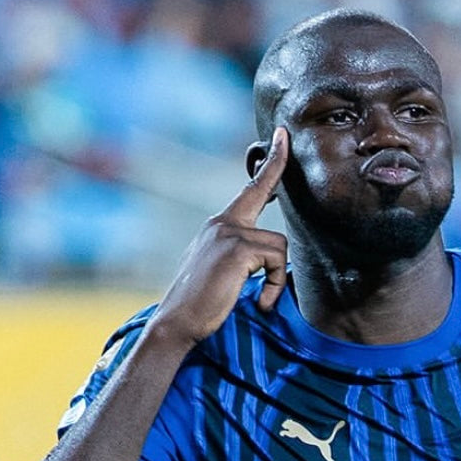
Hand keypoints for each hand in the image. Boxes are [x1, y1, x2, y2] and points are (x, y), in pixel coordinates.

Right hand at [151, 128, 289, 345]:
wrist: (176, 322)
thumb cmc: (199, 306)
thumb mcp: (219, 272)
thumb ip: (239, 256)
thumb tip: (264, 258)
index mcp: (219, 227)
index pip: (250, 190)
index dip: (269, 164)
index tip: (281, 138)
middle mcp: (222, 223)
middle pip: (261, 194)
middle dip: (275, 171)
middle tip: (283, 139)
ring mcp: (228, 233)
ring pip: (279, 246)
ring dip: (277, 277)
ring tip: (263, 299)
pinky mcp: (237, 249)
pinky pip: (276, 261)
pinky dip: (274, 286)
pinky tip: (262, 303)